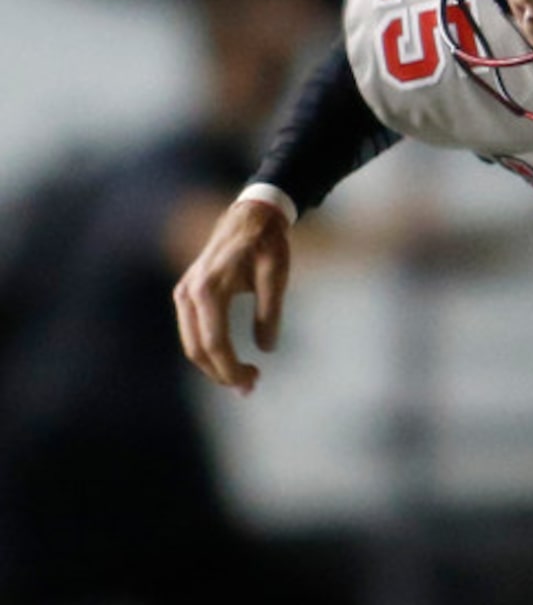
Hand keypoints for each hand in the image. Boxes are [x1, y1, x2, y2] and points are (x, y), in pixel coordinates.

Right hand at [173, 196, 293, 392]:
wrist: (251, 216)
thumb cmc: (267, 244)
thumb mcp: (276, 277)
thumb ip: (270, 314)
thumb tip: (266, 350)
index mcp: (210, 288)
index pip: (214, 343)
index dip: (231, 369)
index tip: (252, 382)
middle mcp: (189, 292)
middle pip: (197, 349)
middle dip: (222, 373)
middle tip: (251, 387)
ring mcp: (184, 292)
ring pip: (191, 343)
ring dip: (214, 365)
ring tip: (245, 377)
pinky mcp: (186, 293)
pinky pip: (192, 331)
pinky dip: (209, 350)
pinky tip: (231, 359)